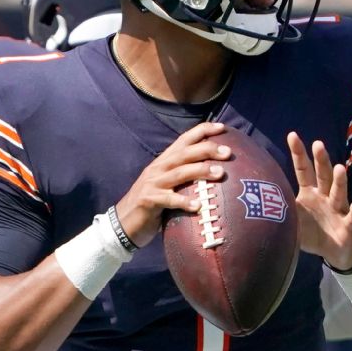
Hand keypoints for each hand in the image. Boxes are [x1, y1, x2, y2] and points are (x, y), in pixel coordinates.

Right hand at [116, 122, 229, 247]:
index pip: (184, 139)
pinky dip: (183, 201)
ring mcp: (153, 183)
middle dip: (207, 149)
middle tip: (228, 152)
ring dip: (200, 171)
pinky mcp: (149, 201)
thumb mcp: (167, 184)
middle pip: (185, 153)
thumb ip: (185, 175)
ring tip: (220, 173)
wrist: (123, 222)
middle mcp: (159, 168)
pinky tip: (198, 206)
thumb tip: (215, 172)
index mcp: (164, 161)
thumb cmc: (153, 203)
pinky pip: (168, 200)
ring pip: (179, 173)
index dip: (203, 131)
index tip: (223, 127)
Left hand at [288, 132, 351, 269]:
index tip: (292, 135)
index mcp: (310, 193)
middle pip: (323, 175)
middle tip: (317, 144)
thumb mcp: (294, 221)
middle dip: (321, 160)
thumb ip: (280, 211)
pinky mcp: (349, 225)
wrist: (336, 252)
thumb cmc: (313, 233)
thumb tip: (252, 204)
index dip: (299, 154)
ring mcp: (339, 209)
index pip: (303, 170)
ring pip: (339, 193)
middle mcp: (325, 197)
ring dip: (339, 181)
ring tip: (339, 168)